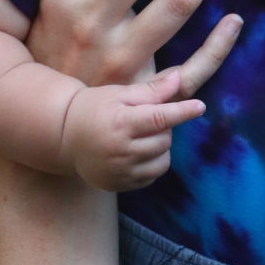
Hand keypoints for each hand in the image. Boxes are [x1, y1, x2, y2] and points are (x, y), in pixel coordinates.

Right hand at [59, 69, 217, 191]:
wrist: (64, 137)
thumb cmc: (94, 108)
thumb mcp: (119, 94)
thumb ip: (151, 91)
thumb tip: (180, 80)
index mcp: (120, 123)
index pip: (159, 118)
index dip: (182, 112)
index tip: (200, 106)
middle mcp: (120, 150)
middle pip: (164, 140)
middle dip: (163, 128)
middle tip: (147, 119)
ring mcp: (120, 171)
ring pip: (162, 160)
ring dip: (160, 147)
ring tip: (142, 137)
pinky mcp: (121, 184)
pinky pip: (152, 176)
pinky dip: (152, 163)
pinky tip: (136, 153)